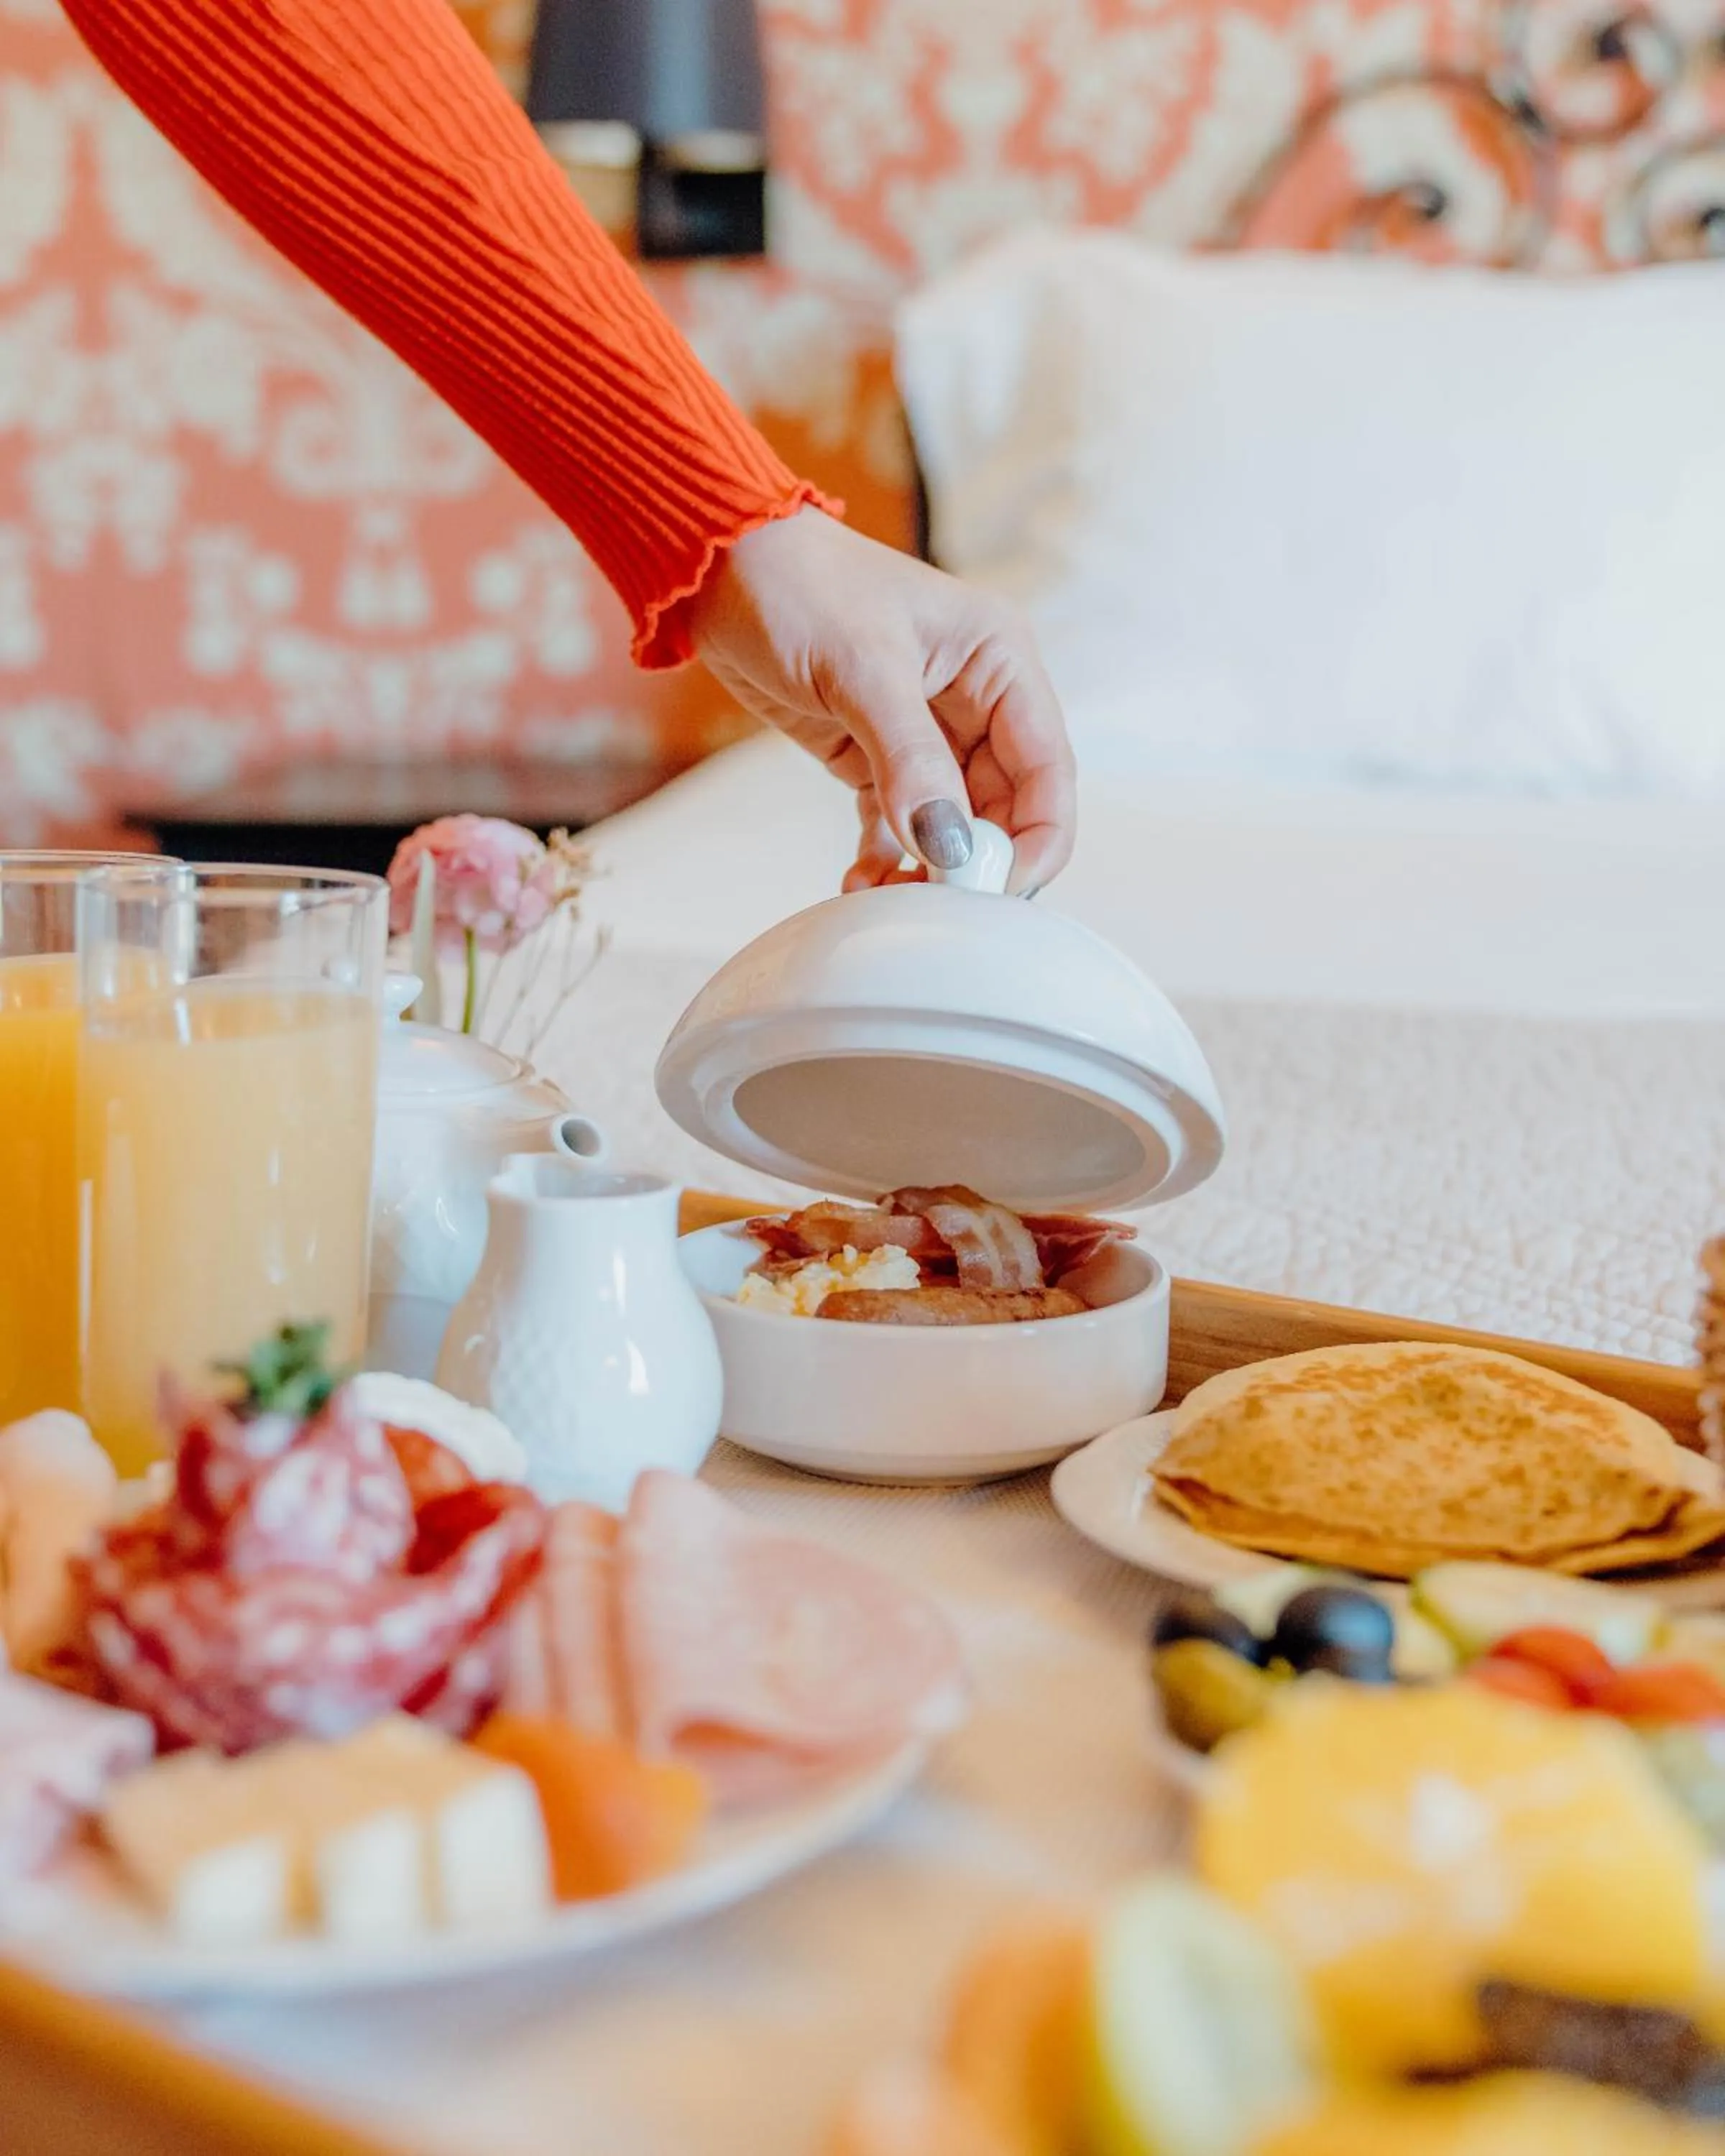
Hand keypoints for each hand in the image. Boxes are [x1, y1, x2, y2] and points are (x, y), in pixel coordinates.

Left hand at [689, 509, 1075, 894]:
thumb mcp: (861, 669)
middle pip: (1005, 807)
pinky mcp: (876, 754)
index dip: (1037, 836)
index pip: (1047, 767)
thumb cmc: (799, 587)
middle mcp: (976, 699)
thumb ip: (910, 760)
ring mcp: (927, 731)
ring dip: (925, 868)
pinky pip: (898, 822)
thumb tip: (948, 848)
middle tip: (932, 907)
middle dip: (973, 861)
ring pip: (951, 823)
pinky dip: (884, 858)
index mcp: (1000, 661)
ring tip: (883, 899)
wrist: (718, 569)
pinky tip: (856, 884)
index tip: (1001, 889)